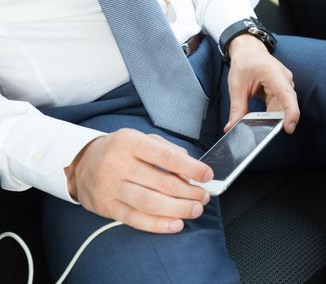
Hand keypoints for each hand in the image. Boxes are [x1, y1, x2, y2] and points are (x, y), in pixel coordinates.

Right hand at [64, 128, 212, 233]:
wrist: (81, 163)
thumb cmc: (117, 149)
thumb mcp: (139, 138)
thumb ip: (165, 147)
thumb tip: (189, 162)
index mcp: (129, 142)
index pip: (165, 156)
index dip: (190, 168)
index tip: (207, 175)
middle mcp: (118, 164)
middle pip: (161, 183)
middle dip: (189, 192)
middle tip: (204, 196)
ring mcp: (111, 187)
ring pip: (150, 203)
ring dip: (178, 209)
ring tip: (196, 209)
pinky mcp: (107, 207)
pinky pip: (136, 219)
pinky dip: (159, 225)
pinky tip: (176, 223)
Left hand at [224, 34, 299, 133]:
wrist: (248, 50)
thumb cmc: (244, 62)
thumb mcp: (236, 86)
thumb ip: (237, 109)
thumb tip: (232, 127)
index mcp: (274, 75)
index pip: (287, 96)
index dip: (291, 114)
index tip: (288, 128)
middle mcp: (284, 80)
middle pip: (284, 106)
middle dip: (274, 121)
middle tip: (260, 133)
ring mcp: (284, 85)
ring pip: (281, 108)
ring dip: (271, 118)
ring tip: (256, 124)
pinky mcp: (281, 90)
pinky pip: (278, 105)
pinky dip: (269, 113)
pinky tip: (260, 119)